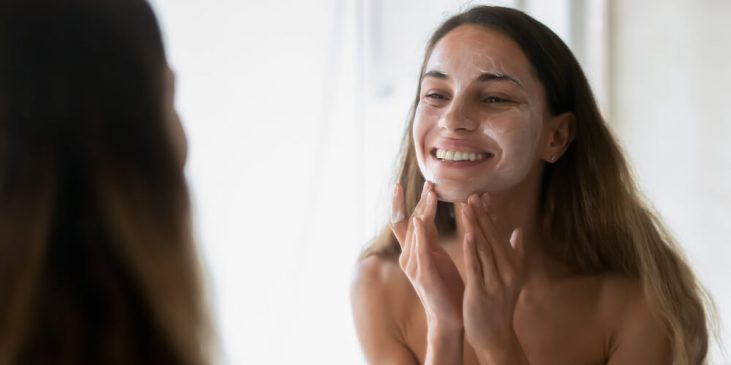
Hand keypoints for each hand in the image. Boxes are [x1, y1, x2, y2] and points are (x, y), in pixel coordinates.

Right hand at [391, 181, 464, 331]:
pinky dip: (420, 235)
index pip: (408, 220)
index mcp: (414, 252)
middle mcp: (409, 256)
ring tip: (431, 192)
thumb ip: (430, 238)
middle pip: (410, 221)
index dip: (409, 201)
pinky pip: (420, 251)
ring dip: (423, 210)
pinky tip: (422, 220)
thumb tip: (427, 216)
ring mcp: (414, 266)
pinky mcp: (423, 275)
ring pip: (415, 232)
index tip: (410, 182)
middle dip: (418, 200)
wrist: (450, 319)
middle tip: (428, 181)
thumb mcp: (437, 257)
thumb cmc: (446, 289)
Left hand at [461, 194, 527, 363]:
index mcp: (512, 264)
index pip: (499, 234)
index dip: (490, 214)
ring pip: (484, 248)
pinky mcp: (482, 291)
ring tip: (467, 206)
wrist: (495, 336)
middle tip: (472, 193)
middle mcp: (507, 270)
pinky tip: (467, 234)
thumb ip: (516, 252)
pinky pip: (477, 267)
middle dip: (482, 214)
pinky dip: (473, 250)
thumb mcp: (512, 277)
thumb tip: (518, 230)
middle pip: (492, 237)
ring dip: (476, 225)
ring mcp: (495, 281)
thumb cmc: (500, 305)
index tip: (483, 194)